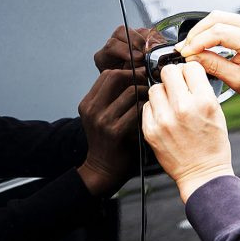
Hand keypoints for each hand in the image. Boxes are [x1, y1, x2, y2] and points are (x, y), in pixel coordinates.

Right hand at [77, 69, 146, 196]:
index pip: (108, 74)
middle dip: (136, 77)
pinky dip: (147, 107)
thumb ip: (113, 97)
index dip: (127, 72)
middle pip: (116, 76)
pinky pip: (137, 109)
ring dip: (146, 92)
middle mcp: (92, 109)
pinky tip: (151, 113)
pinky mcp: (115, 131)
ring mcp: (102, 120)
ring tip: (152, 99)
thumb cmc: (110, 141)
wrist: (104, 169)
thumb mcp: (102, 116)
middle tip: (148, 83)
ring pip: (130, 91)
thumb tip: (135, 75)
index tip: (140, 76)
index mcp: (88, 103)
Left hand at [142, 62, 233, 202]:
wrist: (202, 174)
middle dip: (173, 77)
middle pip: (168, 72)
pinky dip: (155, 109)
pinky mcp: (151, 130)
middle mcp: (183, 108)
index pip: (190, 67)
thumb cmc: (212, 145)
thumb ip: (202, 91)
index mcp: (204, 101)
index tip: (189, 76)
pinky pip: (147, 107)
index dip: (189, 71)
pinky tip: (164, 117)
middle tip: (176, 87)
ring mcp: (164, 119)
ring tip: (170, 104)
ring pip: (155, 88)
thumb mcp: (217, 113)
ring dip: (162, 93)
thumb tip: (187, 73)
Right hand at [176, 11, 239, 110]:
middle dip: (195, 34)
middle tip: (184, 49)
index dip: (197, 42)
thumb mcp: (237, 80)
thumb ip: (213, 66)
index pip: (218, 32)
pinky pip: (225, 19)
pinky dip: (210, 29)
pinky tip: (203, 41)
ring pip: (218, 16)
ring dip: (201, 30)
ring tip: (191, 47)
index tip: (185, 53)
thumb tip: (192, 56)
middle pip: (215, 19)